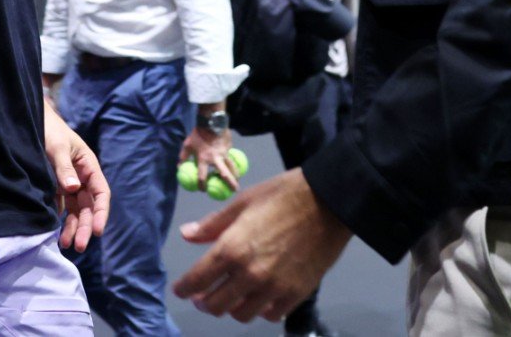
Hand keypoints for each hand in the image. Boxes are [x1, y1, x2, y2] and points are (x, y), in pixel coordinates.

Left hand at [43, 101, 109, 251]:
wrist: (31, 121)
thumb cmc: (49, 130)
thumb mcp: (57, 147)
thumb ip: (64, 168)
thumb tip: (73, 188)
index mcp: (89, 166)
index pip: (101, 193)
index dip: (101, 213)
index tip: (98, 230)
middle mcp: (82, 177)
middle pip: (89, 207)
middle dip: (86, 226)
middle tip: (80, 246)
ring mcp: (69, 183)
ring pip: (76, 211)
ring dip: (74, 227)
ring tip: (67, 244)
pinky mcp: (55, 188)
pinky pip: (62, 207)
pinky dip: (61, 221)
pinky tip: (56, 234)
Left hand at [174, 168, 352, 322]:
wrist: (330, 201)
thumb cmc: (284, 195)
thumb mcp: (243, 202)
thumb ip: (213, 224)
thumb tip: (186, 234)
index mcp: (231, 249)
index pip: (196, 281)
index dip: (183, 288)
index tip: (181, 289)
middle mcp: (249, 274)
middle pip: (214, 305)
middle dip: (203, 301)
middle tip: (203, 294)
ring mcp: (273, 288)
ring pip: (241, 315)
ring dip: (231, 307)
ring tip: (232, 296)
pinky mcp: (295, 294)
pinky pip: (270, 315)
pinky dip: (260, 310)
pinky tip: (259, 298)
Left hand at [179, 124, 239, 190]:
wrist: (211, 122)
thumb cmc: (198, 134)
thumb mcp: (187, 144)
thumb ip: (183, 156)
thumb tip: (179, 167)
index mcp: (203, 159)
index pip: (202, 176)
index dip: (202, 185)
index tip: (203, 190)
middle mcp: (215, 159)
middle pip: (224, 174)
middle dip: (230, 184)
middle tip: (233, 191)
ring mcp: (224, 153)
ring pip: (232, 167)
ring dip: (236, 175)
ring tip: (238, 182)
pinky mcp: (229, 148)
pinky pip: (231, 157)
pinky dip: (233, 164)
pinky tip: (235, 168)